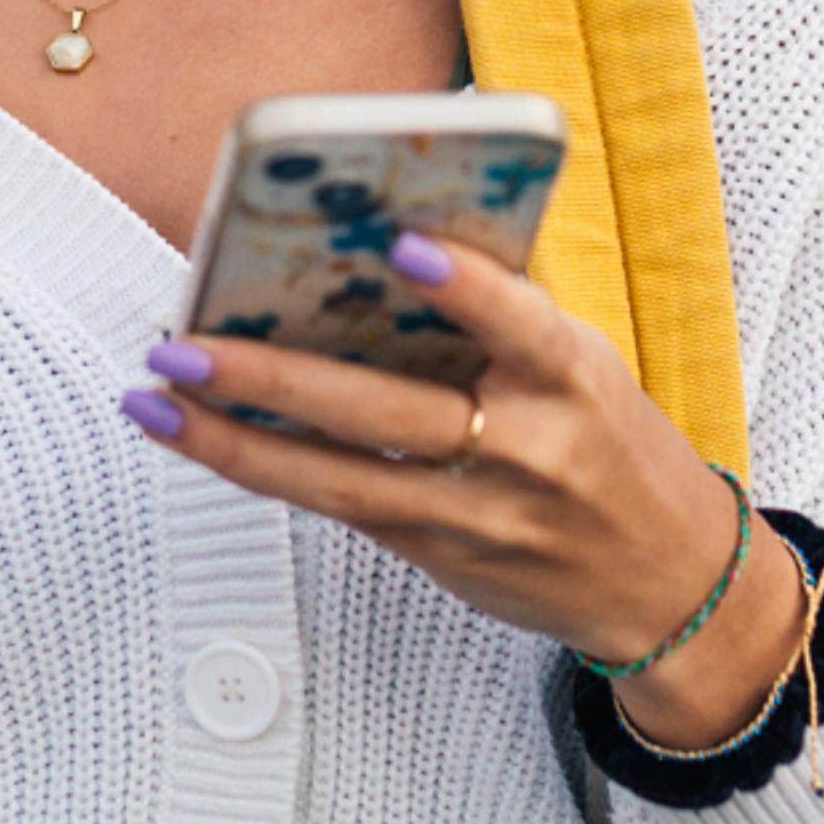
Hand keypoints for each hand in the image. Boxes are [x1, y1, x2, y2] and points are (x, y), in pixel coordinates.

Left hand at [124, 232, 810, 751]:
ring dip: (234, 440)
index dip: (466, 288)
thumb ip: (502, 317)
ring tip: (156, 396)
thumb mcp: (586, 364)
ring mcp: (477, 515)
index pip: (519, 323)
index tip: (403, 245)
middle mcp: (525, 450)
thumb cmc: (612, 443)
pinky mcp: (440, 557)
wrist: (667, 581)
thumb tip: (378, 242)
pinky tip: (200, 434)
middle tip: (184, 341)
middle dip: (275, 379)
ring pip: (340, 480)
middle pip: (389, 413)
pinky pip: (341, 508)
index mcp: (573, 379)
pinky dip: (267, 468)